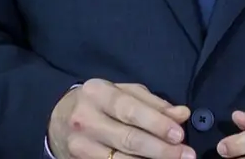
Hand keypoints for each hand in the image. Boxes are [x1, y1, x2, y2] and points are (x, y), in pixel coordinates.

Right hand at [48, 79, 195, 158]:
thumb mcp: (121, 93)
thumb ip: (152, 103)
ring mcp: (81, 145)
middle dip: (161, 149)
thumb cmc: (97, 103)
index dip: (156, 123)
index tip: (179, 134)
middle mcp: (85, 118)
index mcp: (96, 93)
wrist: (57, 120)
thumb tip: (182, 114)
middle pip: (128, 138)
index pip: (130, 109)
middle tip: (187, 154)